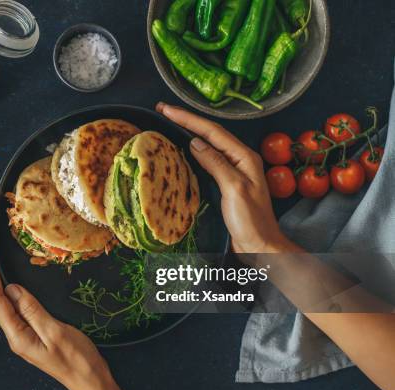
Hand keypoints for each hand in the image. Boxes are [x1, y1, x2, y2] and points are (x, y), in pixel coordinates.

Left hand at [0, 241, 141, 389]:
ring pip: (7, 305)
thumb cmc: (77, 360)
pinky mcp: (35, 334)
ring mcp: (25, 336)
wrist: (91, 382)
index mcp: (17, 336)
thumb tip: (12, 289)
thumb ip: (32, 310)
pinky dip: (13, 293)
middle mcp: (16, 336)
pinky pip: (19, 310)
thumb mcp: (55, 331)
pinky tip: (14, 284)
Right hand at [156, 102, 290, 253]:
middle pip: (210, 134)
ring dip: (188, 132)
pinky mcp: (225, 183)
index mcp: (244, 157)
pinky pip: (206, 160)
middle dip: (186, 120)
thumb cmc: (251, 221)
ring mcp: (232, 171)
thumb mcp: (234, 189)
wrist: (260, 246)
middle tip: (163, 110)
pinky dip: (192, 151)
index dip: (188, 118)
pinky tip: (181, 149)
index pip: (212, 131)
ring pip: (207, 145)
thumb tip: (195, 142)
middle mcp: (239, 160)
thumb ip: (216, 163)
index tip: (166, 109)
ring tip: (168, 123)